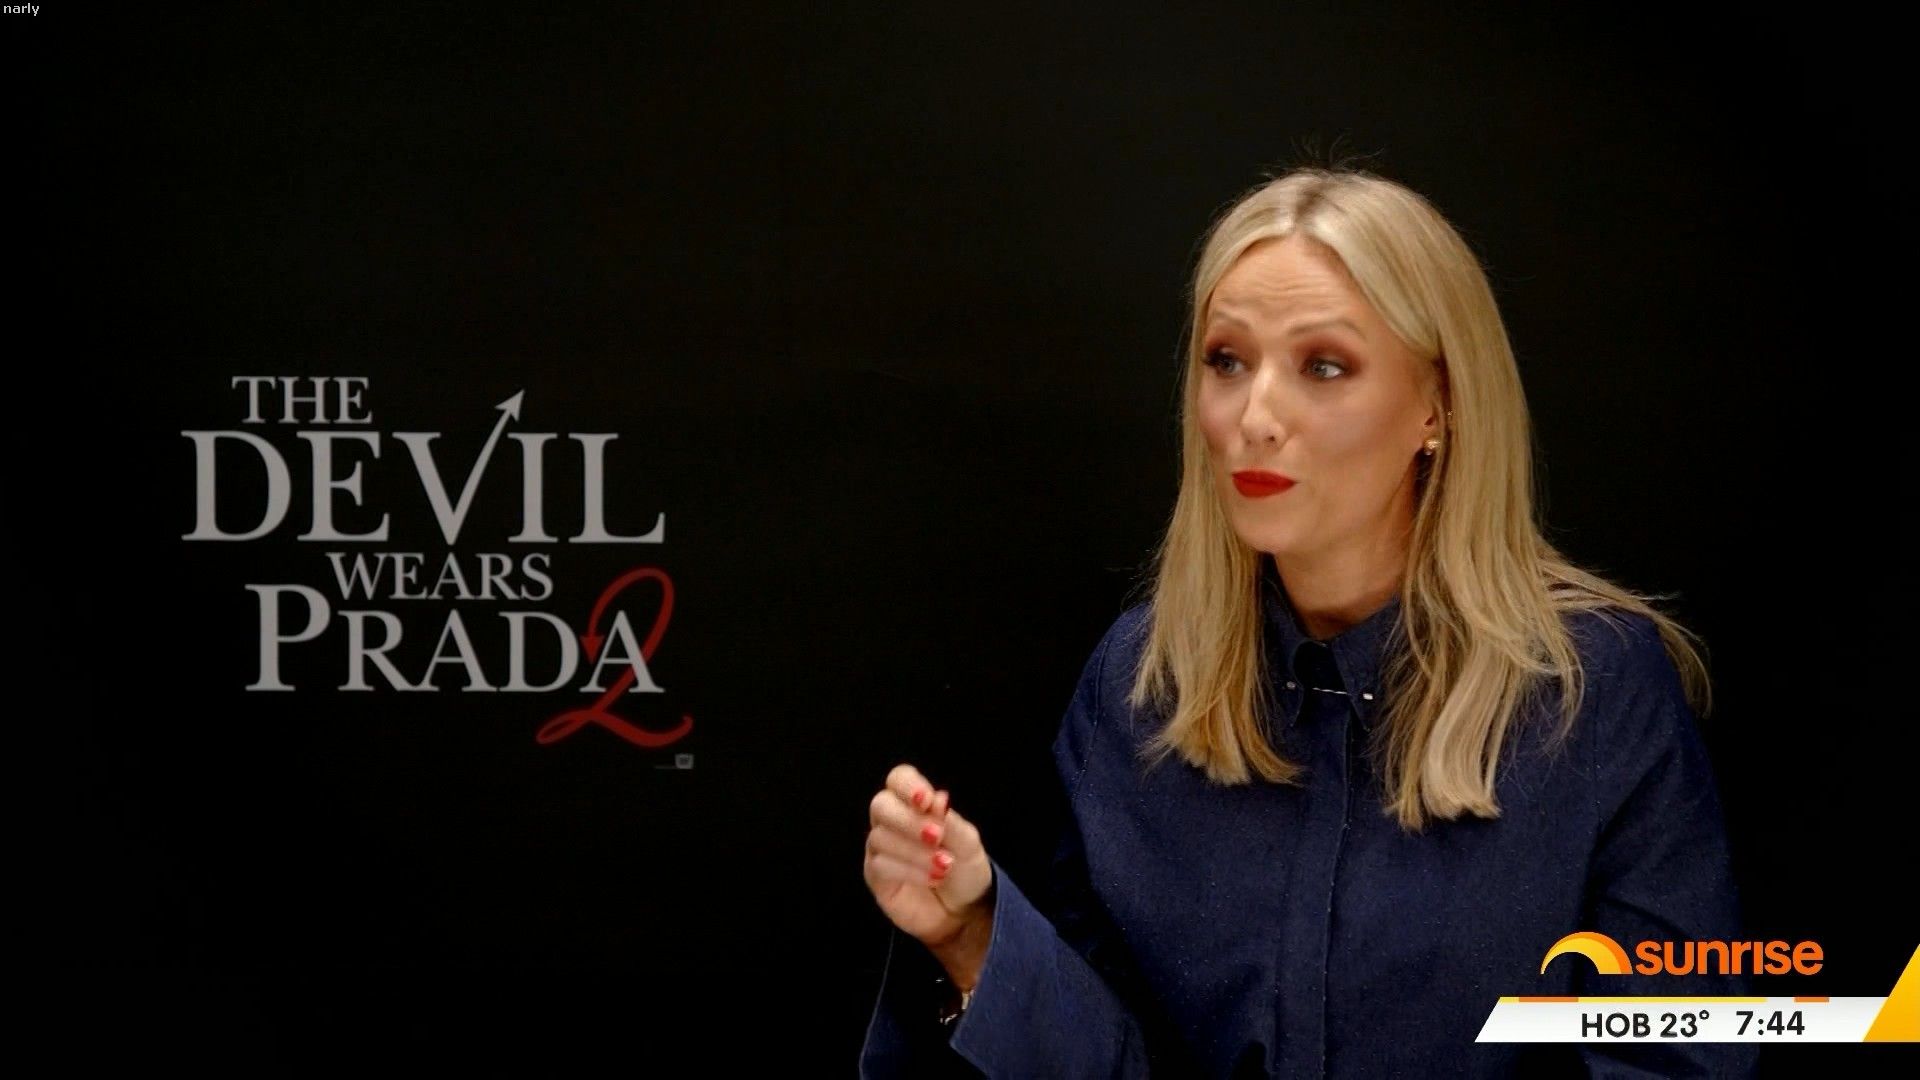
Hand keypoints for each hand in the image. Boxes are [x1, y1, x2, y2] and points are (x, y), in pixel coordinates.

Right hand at [863, 763, 994, 955]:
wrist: (965, 912)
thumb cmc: (965, 869)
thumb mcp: (968, 843)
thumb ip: (950, 821)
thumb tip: (937, 799)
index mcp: (915, 804)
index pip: (899, 779)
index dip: (908, 785)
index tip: (927, 800)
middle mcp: (893, 821)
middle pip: (881, 805)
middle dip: (909, 820)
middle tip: (936, 836)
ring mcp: (881, 848)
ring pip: (880, 837)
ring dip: (915, 851)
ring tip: (944, 865)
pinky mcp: (875, 876)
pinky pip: (880, 865)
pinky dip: (908, 870)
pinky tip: (932, 878)